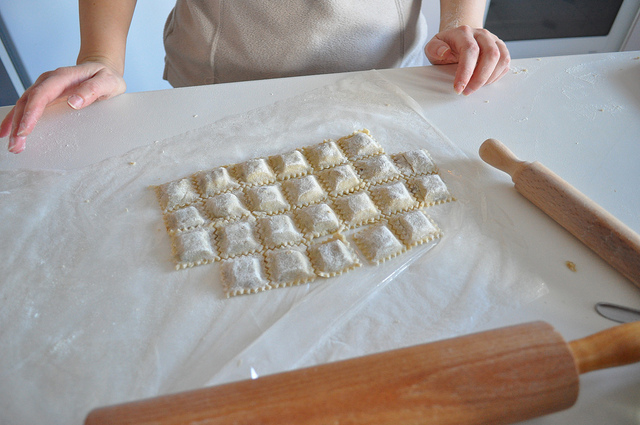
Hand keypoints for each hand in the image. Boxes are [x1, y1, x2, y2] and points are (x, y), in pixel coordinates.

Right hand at [1, 61, 125, 152]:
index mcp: (63, 76)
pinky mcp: (45, 94)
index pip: (42, 94)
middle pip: (28, 101)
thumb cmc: (106, 77)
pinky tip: (8, 131)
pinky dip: (16, 119)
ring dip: (15, 124)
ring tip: (12, 145)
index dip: (31, 113)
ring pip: (24, 104)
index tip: (25, 130)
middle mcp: (50, 80)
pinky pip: (26, 106)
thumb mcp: (108, 82)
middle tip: (15, 145)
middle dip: (19, 124)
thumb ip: (93, 90)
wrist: (102, 68)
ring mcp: (45, 87)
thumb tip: (75, 101)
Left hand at [425, 25, 509, 95]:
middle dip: (480, 78)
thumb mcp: (432, 47)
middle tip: (467, 92)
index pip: (470, 50)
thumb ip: (434, 49)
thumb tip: (444, 52)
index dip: (466, 72)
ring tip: (475, 87)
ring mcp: (493, 40)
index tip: (459, 88)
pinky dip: (496, 76)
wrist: (457, 40)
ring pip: (501, 59)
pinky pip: (505, 63)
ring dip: (489, 78)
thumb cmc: (445, 47)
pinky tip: (484, 82)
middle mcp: (481, 34)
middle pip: (490, 54)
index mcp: (464, 32)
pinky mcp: (501, 48)